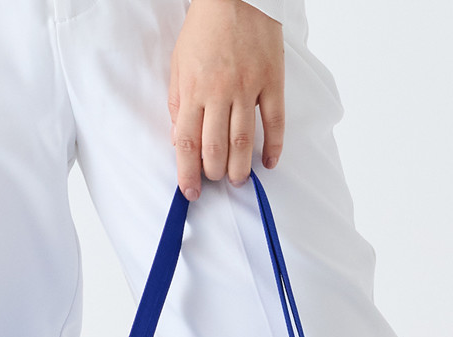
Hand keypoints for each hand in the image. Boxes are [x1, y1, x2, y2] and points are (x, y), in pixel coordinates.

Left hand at [169, 0, 284, 199]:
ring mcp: (248, 88)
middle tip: (215, 180)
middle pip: (216, 148)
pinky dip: (273, 147)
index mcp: (194, 89)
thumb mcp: (179, 62)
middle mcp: (219, 92)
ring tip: (237, 179)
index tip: (189, 192)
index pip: (187, 142)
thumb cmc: (205, 28)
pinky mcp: (272, 82)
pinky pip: (275, 122)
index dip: (187, 173)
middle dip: (214, 173)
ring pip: (243, 142)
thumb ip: (177, 101)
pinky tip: (268, 163)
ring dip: (239, 168)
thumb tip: (178, 138)